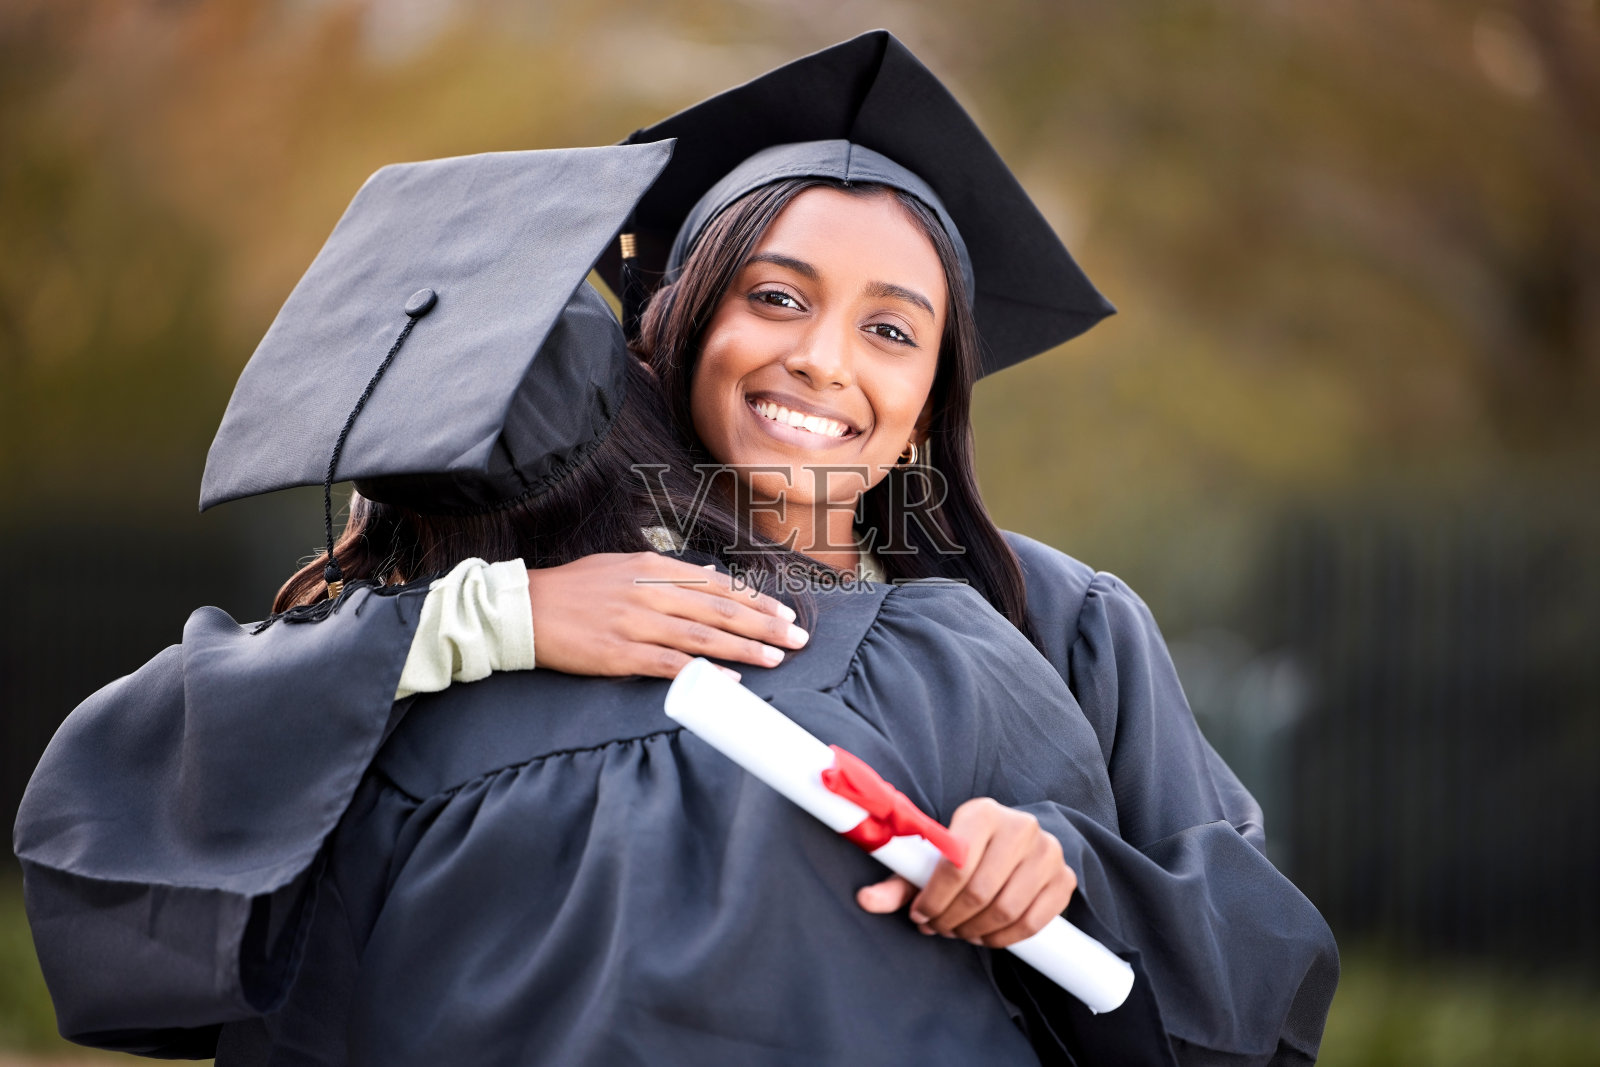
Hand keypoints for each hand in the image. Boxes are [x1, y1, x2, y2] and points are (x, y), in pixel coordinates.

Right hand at [527, 552, 807, 678]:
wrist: (525, 608)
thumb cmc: (576, 588)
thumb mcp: (623, 567)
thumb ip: (666, 576)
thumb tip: (708, 582)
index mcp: (652, 568)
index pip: (717, 586)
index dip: (756, 602)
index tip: (785, 615)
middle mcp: (649, 593)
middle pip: (719, 610)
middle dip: (764, 625)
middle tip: (798, 639)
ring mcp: (634, 624)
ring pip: (703, 636)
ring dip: (744, 648)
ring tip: (776, 658)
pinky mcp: (618, 654)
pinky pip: (670, 664)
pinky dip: (703, 672)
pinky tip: (729, 680)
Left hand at [855, 798, 1075, 948]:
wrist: (1014, 841)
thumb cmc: (964, 849)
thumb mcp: (932, 856)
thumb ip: (900, 880)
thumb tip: (866, 900)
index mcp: (983, 812)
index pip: (956, 864)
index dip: (933, 898)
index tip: (920, 914)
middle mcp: (1021, 827)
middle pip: (981, 892)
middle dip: (951, 919)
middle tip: (938, 927)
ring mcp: (1048, 852)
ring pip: (1006, 911)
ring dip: (975, 931)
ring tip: (959, 931)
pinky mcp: (1064, 878)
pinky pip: (1032, 923)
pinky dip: (1004, 939)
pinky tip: (985, 935)